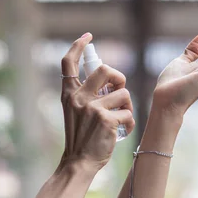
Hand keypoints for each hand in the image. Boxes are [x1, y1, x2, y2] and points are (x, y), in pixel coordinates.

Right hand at [59, 33, 134, 170]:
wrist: (79, 162)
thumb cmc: (83, 136)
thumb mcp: (77, 111)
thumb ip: (87, 94)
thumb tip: (110, 79)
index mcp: (69, 94)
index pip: (68, 63)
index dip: (78, 46)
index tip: (88, 36)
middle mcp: (78, 97)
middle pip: (106, 70)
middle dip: (120, 79)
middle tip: (120, 91)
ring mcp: (92, 108)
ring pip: (124, 94)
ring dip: (127, 106)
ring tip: (120, 118)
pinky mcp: (106, 119)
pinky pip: (129, 113)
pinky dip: (129, 123)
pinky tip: (121, 131)